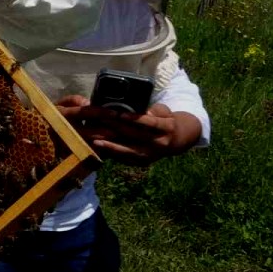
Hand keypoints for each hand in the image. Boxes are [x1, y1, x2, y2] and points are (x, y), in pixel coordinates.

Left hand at [55, 96, 201, 166]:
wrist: (176, 140)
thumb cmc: (166, 120)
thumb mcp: (166, 111)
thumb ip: (156, 110)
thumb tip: (146, 112)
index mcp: (167, 128)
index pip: (150, 123)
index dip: (135, 119)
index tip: (120, 114)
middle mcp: (160, 143)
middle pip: (136, 136)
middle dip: (117, 128)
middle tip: (101, 120)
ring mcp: (152, 155)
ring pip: (129, 151)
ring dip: (112, 146)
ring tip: (95, 141)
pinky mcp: (144, 162)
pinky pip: (126, 159)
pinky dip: (113, 154)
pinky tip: (100, 149)